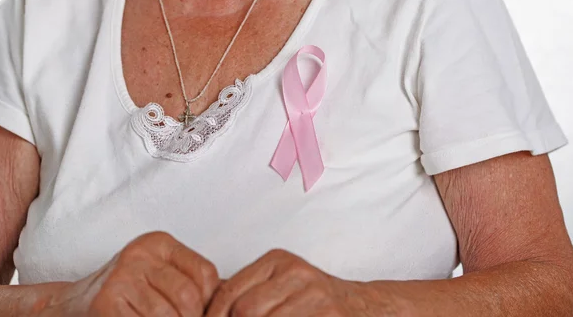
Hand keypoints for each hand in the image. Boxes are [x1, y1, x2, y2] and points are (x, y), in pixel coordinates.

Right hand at [40, 231, 219, 316]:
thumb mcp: (157, 275)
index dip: (209, 301)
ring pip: (168, 315)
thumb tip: (227, 300)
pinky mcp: (106, 302)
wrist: (70, 304)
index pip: (204, 272)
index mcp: (158, 243)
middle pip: (188, 296)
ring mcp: (121, 276)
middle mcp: (140, 253)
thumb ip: (188, 281)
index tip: (202, 313)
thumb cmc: (125, 292)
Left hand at [206, 249, 369, 316]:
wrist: (367, 307)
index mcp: (278, 261)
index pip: (230, 292)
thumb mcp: (282, 285)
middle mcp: (296, 273)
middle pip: (245, 311)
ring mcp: (315, 296)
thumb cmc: (316, 302)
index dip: (213, 316)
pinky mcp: (329, 315)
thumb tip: (205, 311)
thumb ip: (248, 293)